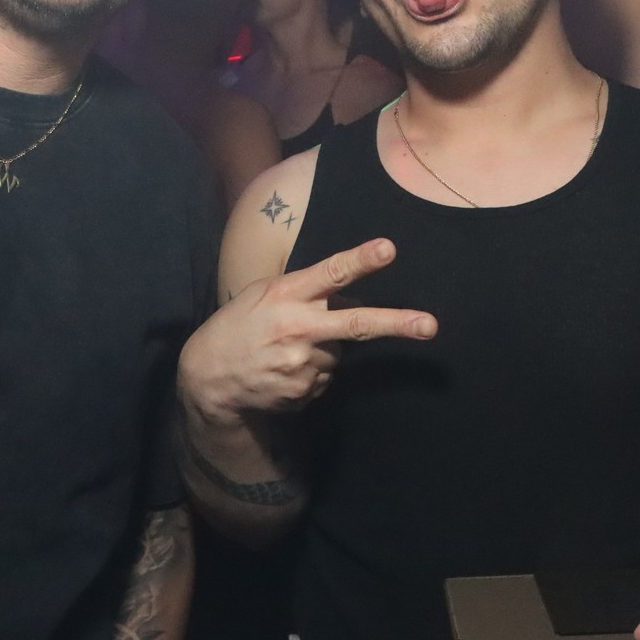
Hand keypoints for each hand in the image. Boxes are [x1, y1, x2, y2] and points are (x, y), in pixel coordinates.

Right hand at [179, 238, 436, 423]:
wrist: (208, 376)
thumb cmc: (240, 325)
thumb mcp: (264, 294)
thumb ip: (306, 291)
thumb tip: (350, 296)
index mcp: (287, 294)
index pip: (329, 273)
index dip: (360, 260)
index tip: (388, 249)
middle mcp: (298, 327)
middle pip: (356, 324)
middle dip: (396, 323)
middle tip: (431, 325)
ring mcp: (301, 363)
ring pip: (339, 353)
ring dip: (324, 350)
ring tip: (287, 350)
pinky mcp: (303, 390)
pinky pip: (325, 377)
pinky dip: (312, 372)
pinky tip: (284, 369)